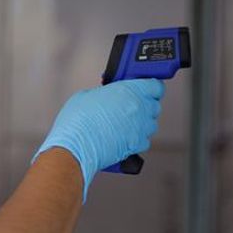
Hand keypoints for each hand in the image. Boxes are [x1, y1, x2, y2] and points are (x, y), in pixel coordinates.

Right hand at [35, 78, 164, 200]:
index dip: (151, 87)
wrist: (76, 147)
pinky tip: (125, 137)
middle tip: (129, 105)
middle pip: (154, 105)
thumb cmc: (78, 121)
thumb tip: (107, 97)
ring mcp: (140, 128)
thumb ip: (105, 93)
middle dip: (144, 105)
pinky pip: (145, 141)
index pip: (155, 85)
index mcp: (131, 90)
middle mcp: (140, 108)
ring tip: (125, 123)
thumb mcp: (88, 95)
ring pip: (151, 124)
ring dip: (142, 123)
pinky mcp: (137, 146)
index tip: (145, 88)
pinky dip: (137, 140)